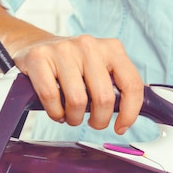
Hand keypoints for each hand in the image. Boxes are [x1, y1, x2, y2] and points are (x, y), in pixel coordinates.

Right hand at [13, 34, 143, 134]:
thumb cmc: (75, 64)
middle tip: (94, 122)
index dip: (130, 112)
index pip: (132, 85)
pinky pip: (51, 97)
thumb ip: (119, 84)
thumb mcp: (102, 67)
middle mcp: (90, 46)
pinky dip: (55, 113)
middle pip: (104, 97)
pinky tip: (58, 112)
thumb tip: (136, 111)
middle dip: (100, 120)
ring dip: (75, 118)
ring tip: (73, 116)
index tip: (121, 127)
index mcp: (112, 49)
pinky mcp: (39, 57)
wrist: (35, 45)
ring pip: (78, 100)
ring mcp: (64, 49)